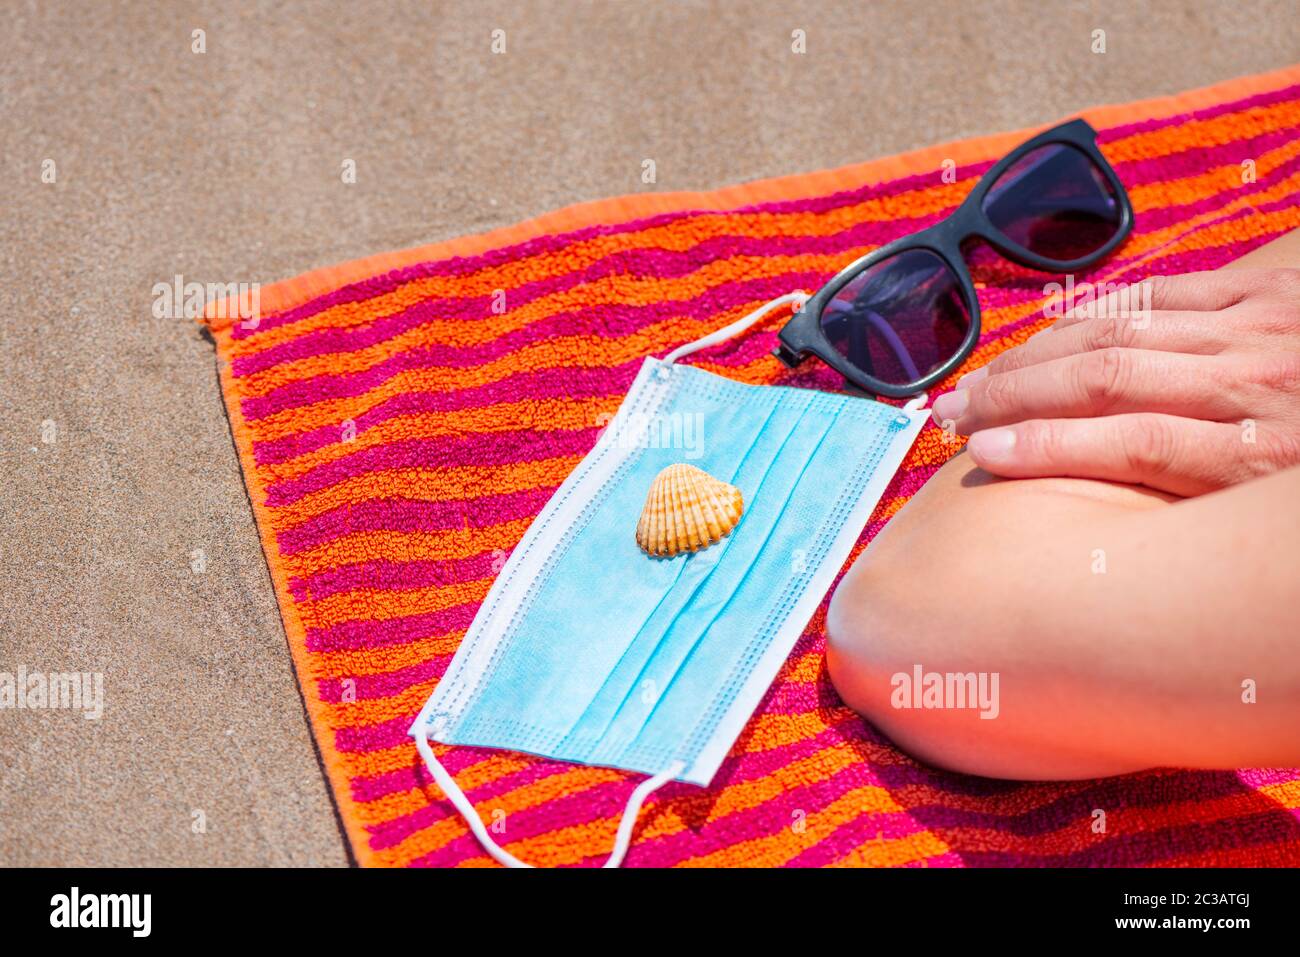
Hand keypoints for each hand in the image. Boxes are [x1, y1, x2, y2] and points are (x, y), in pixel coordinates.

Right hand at [930, 269, 1299, 496]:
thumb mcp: (1289, 501)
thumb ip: (1220, 494)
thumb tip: (1148, 531)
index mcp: (1262, 446)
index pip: (1131, 442)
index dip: (1045, 447)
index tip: (980, 454)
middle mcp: (1250, 378)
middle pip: (1104, 379)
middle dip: (1013, 395)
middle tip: (945, 413)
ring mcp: (1256, 324)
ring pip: (1118, 330)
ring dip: (1036, 354)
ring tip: (976, 377)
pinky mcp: (1270, 285)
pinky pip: (1165, 292)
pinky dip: (1099, 310)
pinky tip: (1055, 330)